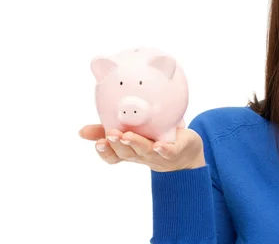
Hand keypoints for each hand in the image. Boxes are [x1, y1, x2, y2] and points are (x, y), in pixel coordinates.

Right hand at [79, 124, 205, 171]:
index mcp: (130, 152)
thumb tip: (81, 132)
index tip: (97, 143)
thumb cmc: (156, 139)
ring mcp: (159, 155)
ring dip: (135, 144)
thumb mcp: (132, 133)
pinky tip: (158, 146)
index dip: (104, 152)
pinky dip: (163, 150)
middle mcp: (142, 155)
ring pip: (145, 151)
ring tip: (126, 136)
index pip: (113, 157)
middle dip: (117, 145)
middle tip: (110, 135)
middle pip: (127, 153)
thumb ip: (107, 130)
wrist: (188, 151)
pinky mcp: (176, 150)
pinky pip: (169, 152)